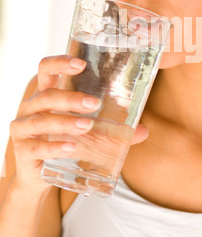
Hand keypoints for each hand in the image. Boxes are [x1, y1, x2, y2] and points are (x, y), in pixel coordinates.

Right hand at [10, 55, 147, 193]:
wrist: (38, 174)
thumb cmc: (63, 141)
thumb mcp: (84, 131)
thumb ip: (111, 130)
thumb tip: (144, 131)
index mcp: (45, 95)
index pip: (46, 69)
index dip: (60, 63)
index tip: (81, 63)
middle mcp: (30, 108)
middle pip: (47, 96)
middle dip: (71, 99)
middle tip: (95, 104)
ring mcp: (23, 130)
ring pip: (42, 121)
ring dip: (66, 122)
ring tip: (87, 126)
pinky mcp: (22, 152)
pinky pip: (37, 148)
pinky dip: (54, 147)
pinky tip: (71, 147)